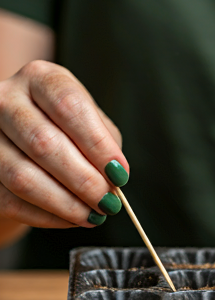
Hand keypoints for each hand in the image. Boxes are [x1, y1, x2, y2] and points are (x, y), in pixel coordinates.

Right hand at [0, 60, 128, 229]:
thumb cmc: (68, 130)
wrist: (25, 142)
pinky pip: (9, 200)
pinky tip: (71, 219)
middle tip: (108, 203)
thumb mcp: (93, 125)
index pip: (69, 106)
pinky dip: (46, 216)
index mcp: (42, 80)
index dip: (97, 144)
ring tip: (93, 215)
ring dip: (65, 203)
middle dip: (83, 181)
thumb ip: (106, 145)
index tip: (119, 173)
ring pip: (21, 176)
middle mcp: (6, 99)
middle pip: (43, 143)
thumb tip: (114, 177)